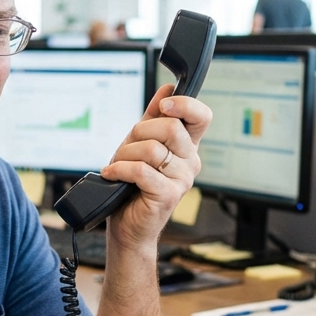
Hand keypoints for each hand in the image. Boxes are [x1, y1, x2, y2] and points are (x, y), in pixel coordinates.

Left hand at [99, 83, 212, 248]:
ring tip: (117, 166)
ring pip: (152, 149)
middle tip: (126, 148)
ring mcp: (182, 179)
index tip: (163, 106)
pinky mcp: (168, 195)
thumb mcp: (139, 144)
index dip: (185, 104)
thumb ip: (153, 117)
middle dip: (140, 132)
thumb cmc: (132, 185)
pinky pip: (141, 170)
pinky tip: (112, 173)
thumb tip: (166, 89)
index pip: (202, 116)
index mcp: (187, 146)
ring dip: (125, 154)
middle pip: (171, 127)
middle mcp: (190, 162)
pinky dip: (119, 169)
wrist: (127, 225)